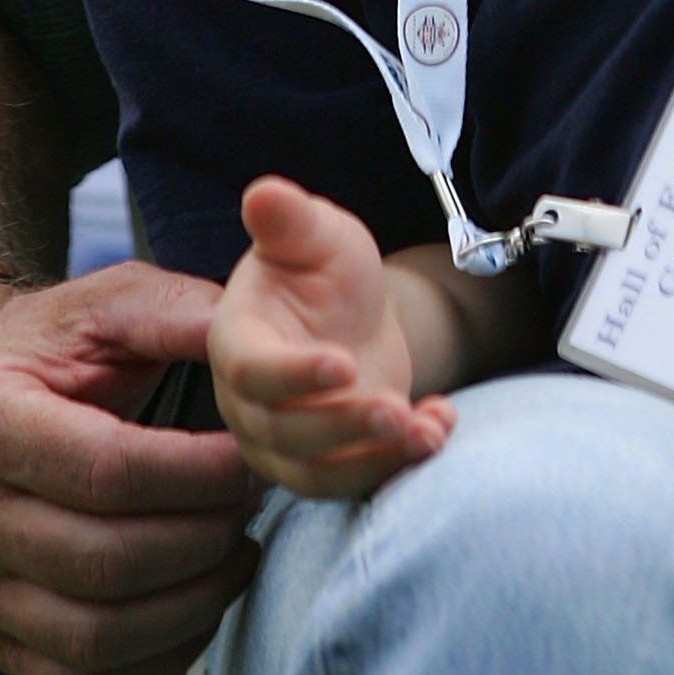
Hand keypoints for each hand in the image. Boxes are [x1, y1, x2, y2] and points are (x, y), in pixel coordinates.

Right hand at [0, 263, 256, 674]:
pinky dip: (154, 663)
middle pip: (102, 562)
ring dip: (189, 606)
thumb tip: (253, 340)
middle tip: (254, 506)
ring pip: (92, 636)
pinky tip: (202, 606)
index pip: (105, 470)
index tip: (253, 461)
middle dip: (202, 541)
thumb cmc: (56, 344)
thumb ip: (178, 312)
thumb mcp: (109, 301)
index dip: (196, 474)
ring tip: (240, 554)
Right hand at [209, 178, 451, 500]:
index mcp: (237, 340)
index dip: (293, 374)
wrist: (353, 310)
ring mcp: (283, 441)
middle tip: (394, 411)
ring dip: (372, 459)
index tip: (344, 364)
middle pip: (285, 430)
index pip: (252, 370)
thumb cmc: (325, 268)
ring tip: (425, 432)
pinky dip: (397, 464)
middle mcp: (249, 403)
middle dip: (343, 426)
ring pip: (316, 471)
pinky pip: (353, 482)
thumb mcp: (317, 234)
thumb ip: (290, 220)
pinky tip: (437, 428)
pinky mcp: (325, 464)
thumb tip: (262, 192)